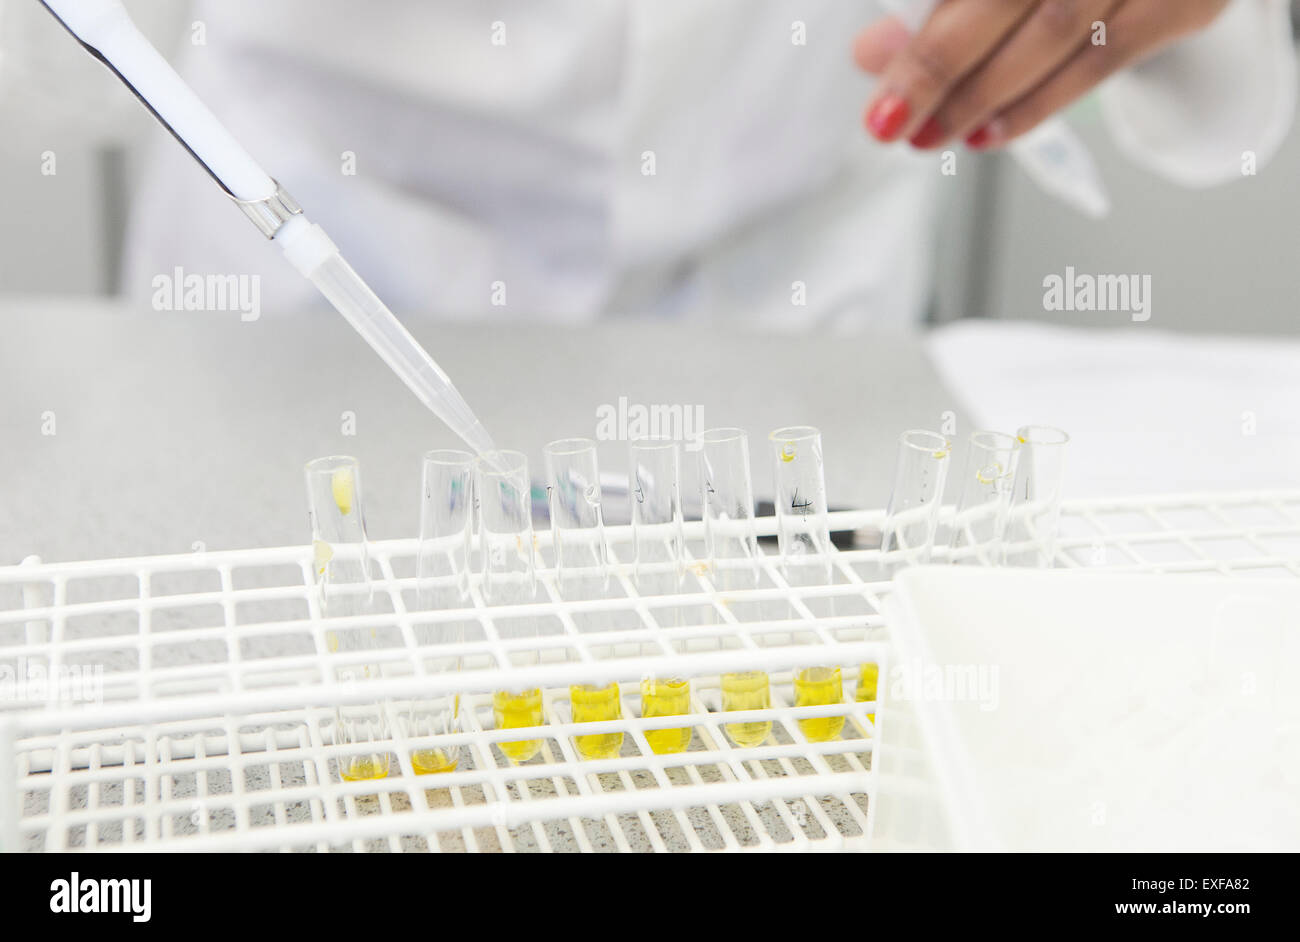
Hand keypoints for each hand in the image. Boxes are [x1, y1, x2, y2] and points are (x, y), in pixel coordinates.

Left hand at [853, 0, 1230, 148]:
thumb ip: (938, 4)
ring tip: (930, 135)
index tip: (873, 59)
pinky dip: (1038, 103)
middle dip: (938, 62)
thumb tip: (874, 52)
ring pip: (1056, 27)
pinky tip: (989, 132)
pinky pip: (1103, 58)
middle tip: (887, 120)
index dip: (927, 20)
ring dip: (982, 94)